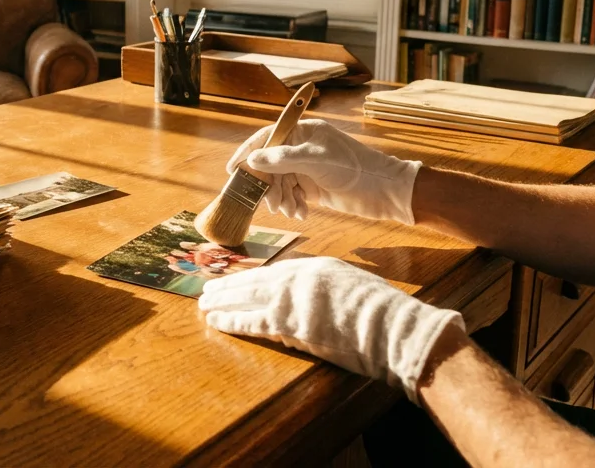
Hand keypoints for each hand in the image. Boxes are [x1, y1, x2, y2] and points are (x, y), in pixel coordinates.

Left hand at [198, 256, 463, 400]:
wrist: (390, 328)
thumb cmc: (378, 310)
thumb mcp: (347, 283)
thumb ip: (322, 284)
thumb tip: (303, 292)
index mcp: (313, 267)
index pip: (274, 271)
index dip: (251, 278)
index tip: (236, 280)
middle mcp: (297, 280)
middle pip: (254, 281)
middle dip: (229, 285)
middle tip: (208, 288)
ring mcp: (291, 303)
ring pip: (246, 299)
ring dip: (223, 301)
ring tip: (204, 303)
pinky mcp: (289, 327)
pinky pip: (253, 323)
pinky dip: (232, 321)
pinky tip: (217, 321)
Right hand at [226, 119, 420, 223]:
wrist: (385, 192)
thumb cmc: (355, 169)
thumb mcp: (316, 161)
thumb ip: (283, 159)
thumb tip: (253, 158)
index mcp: (303, 132)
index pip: (268, 137)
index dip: (248, 152)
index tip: (233, 170)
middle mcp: (302, 148)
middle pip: (270, 165)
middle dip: (270, 186)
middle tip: (273, 203)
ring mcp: (307, 168)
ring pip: (280, 183)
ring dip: (282, 199)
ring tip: (293, 210)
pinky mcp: (314, 186)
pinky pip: (292, 195)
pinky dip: (293, 205)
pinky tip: (302, 213)